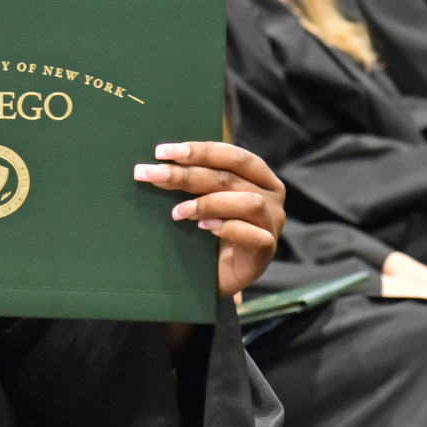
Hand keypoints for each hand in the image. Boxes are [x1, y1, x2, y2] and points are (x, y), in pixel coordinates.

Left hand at [134, 141, 285, 297]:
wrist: (212, 276)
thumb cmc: (206, 232)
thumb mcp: (200, 201)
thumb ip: (192, 182)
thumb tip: (156, 164)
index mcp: (259, 176)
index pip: (233, 156)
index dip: (199, 150)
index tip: (162, 152)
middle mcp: (271, 197)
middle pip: (231, 177)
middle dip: (188, 174)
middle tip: (154, 175)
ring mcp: (272, 224)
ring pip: (249, 202)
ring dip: (208, 203)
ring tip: (178, 212)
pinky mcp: (267, 250)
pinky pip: (253, 235)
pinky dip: (227, 228)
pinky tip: (204, 228)